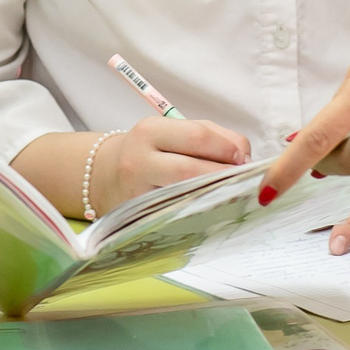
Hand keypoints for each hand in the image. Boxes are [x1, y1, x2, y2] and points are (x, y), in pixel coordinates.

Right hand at [96, 117, 251, 215]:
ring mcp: (138, 193)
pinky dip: (202, 209)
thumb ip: (212, 135)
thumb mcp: (172, 132)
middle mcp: (139, 160)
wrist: (104, 175)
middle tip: (245, 180)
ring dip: (217, 194)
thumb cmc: (150, 150)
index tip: (244, 158)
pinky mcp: (141, 217)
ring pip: (186, 195)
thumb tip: (244, 156)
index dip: (227, 148)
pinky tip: (213, 207)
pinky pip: (179, 214)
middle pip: (192, 169)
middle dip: (225, 175)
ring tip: (233, 193)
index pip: (197, 136)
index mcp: (150, 131)